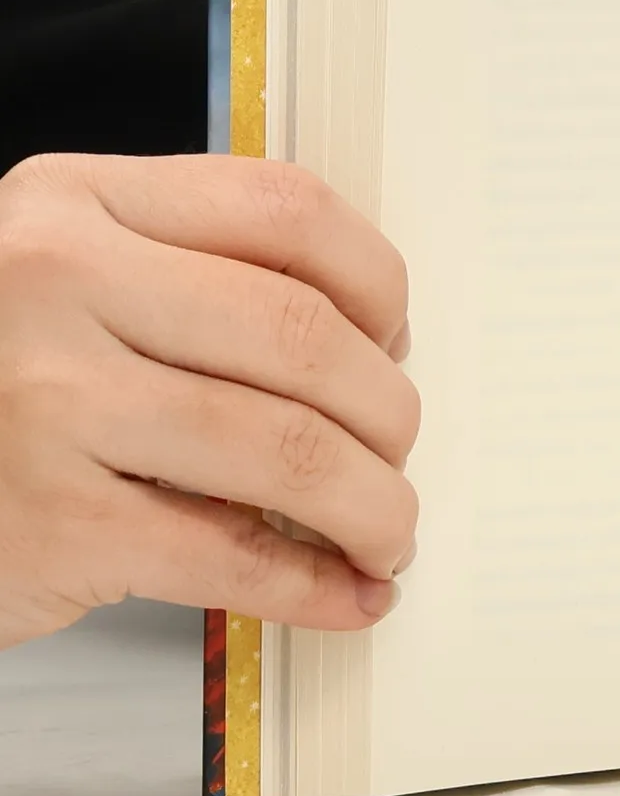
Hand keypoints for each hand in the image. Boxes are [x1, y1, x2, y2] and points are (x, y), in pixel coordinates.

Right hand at [0, 154, 418, 649]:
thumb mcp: (66, 277)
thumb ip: (195, 274)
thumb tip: (379, 343)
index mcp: (78, 200)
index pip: (287, 210)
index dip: (376, 284)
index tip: (394, 341)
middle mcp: (55, 282)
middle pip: (306, 338)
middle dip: (388, 412)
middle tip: (395, 453)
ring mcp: (47, 403)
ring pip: (289, 449)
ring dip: (374, 507)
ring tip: (386, 533)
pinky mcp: (49, 522)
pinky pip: (232, 555)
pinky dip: (314, 585)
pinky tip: (348, 595)